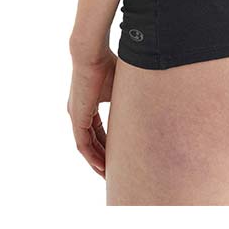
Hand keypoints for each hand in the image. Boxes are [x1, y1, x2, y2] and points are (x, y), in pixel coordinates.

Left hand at [67, 43, 116, 178]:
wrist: (91, 53)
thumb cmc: (107, 62)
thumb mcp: (120, 85)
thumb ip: (128, 96)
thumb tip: (151, 93)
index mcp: (88, 105)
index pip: (98, 131)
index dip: (108, 145)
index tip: (120, 155)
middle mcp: (80, 112)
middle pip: (92, 142)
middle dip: (103, 157)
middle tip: (115, 172)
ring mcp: (77, 115)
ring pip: (87, 147)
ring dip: (97, 161)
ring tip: (109, 175)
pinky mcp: (77, 117)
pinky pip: (83, 144)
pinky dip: (92, 156)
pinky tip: (101, 167)